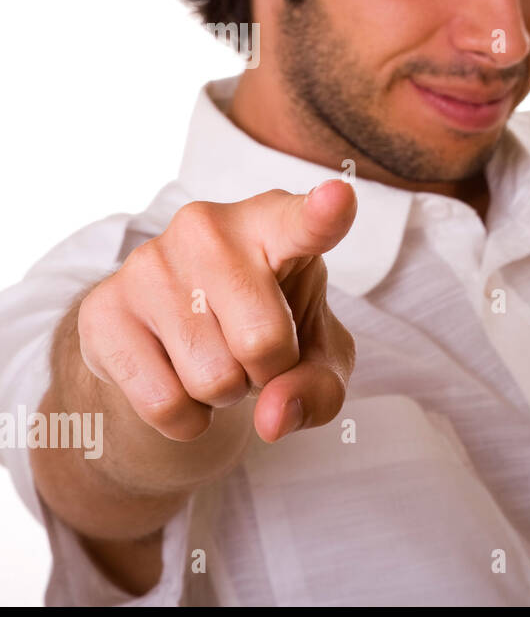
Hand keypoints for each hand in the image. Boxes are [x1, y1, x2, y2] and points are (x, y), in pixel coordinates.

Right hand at [78, 179, 357, 463]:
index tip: (338, 198)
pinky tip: (179, 381)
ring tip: (215, 356)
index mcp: (275, 223)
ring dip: (224, 393)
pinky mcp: (104, 309)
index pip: (303, 221)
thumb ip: (319, 387)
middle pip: (263, 342)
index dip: (323, 214)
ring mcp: (150, 263)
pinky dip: (185, 418)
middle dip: (267, 371)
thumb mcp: (318, 358)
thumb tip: (273, 418)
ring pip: (212, 378)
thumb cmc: (268, 328)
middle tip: (252, 350)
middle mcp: (210, 228)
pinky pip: (163, 403)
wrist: (175, 337)